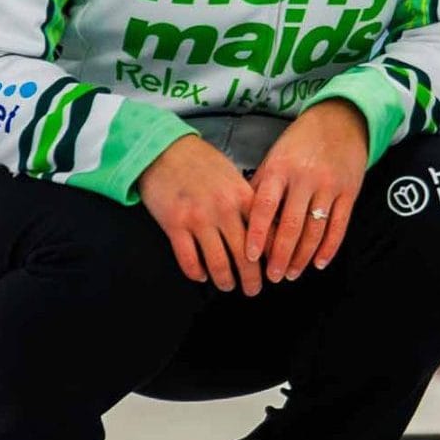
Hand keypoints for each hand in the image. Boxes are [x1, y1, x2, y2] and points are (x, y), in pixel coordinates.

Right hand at [137, 135, 259, 294]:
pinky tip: (202, 276)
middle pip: (245, 255)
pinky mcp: (174, 225)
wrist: (163, 150)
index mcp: (242, 196)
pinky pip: (188, 259)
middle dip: (252, 278)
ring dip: (226, 280)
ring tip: (229, 286)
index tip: (275, 269)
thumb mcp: (233, 176)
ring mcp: (198, 219)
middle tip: (254, 289)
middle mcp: (224, 210)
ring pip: (218, 263)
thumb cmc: (200, 161)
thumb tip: (267, 226)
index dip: (273, 257)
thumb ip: (248, 201)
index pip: (266, 234)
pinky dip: (197, 272)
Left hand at [245, 99, 369, 283]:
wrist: (341, 120)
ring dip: (303, 256)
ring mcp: (330, 185)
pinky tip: (318, 263)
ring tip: (292, 274)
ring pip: (315, 230)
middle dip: (281, 255)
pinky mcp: (350, 191)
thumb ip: (262, 185)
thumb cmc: (301, 141)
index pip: (265, 207)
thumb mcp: (275, 155)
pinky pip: (339, 226)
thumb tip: (245, 220)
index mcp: (281, 168)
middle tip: (273, 276)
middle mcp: (305, 178)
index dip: (257, 234)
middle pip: (291, 225)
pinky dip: (329, 248)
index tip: (250, 257)